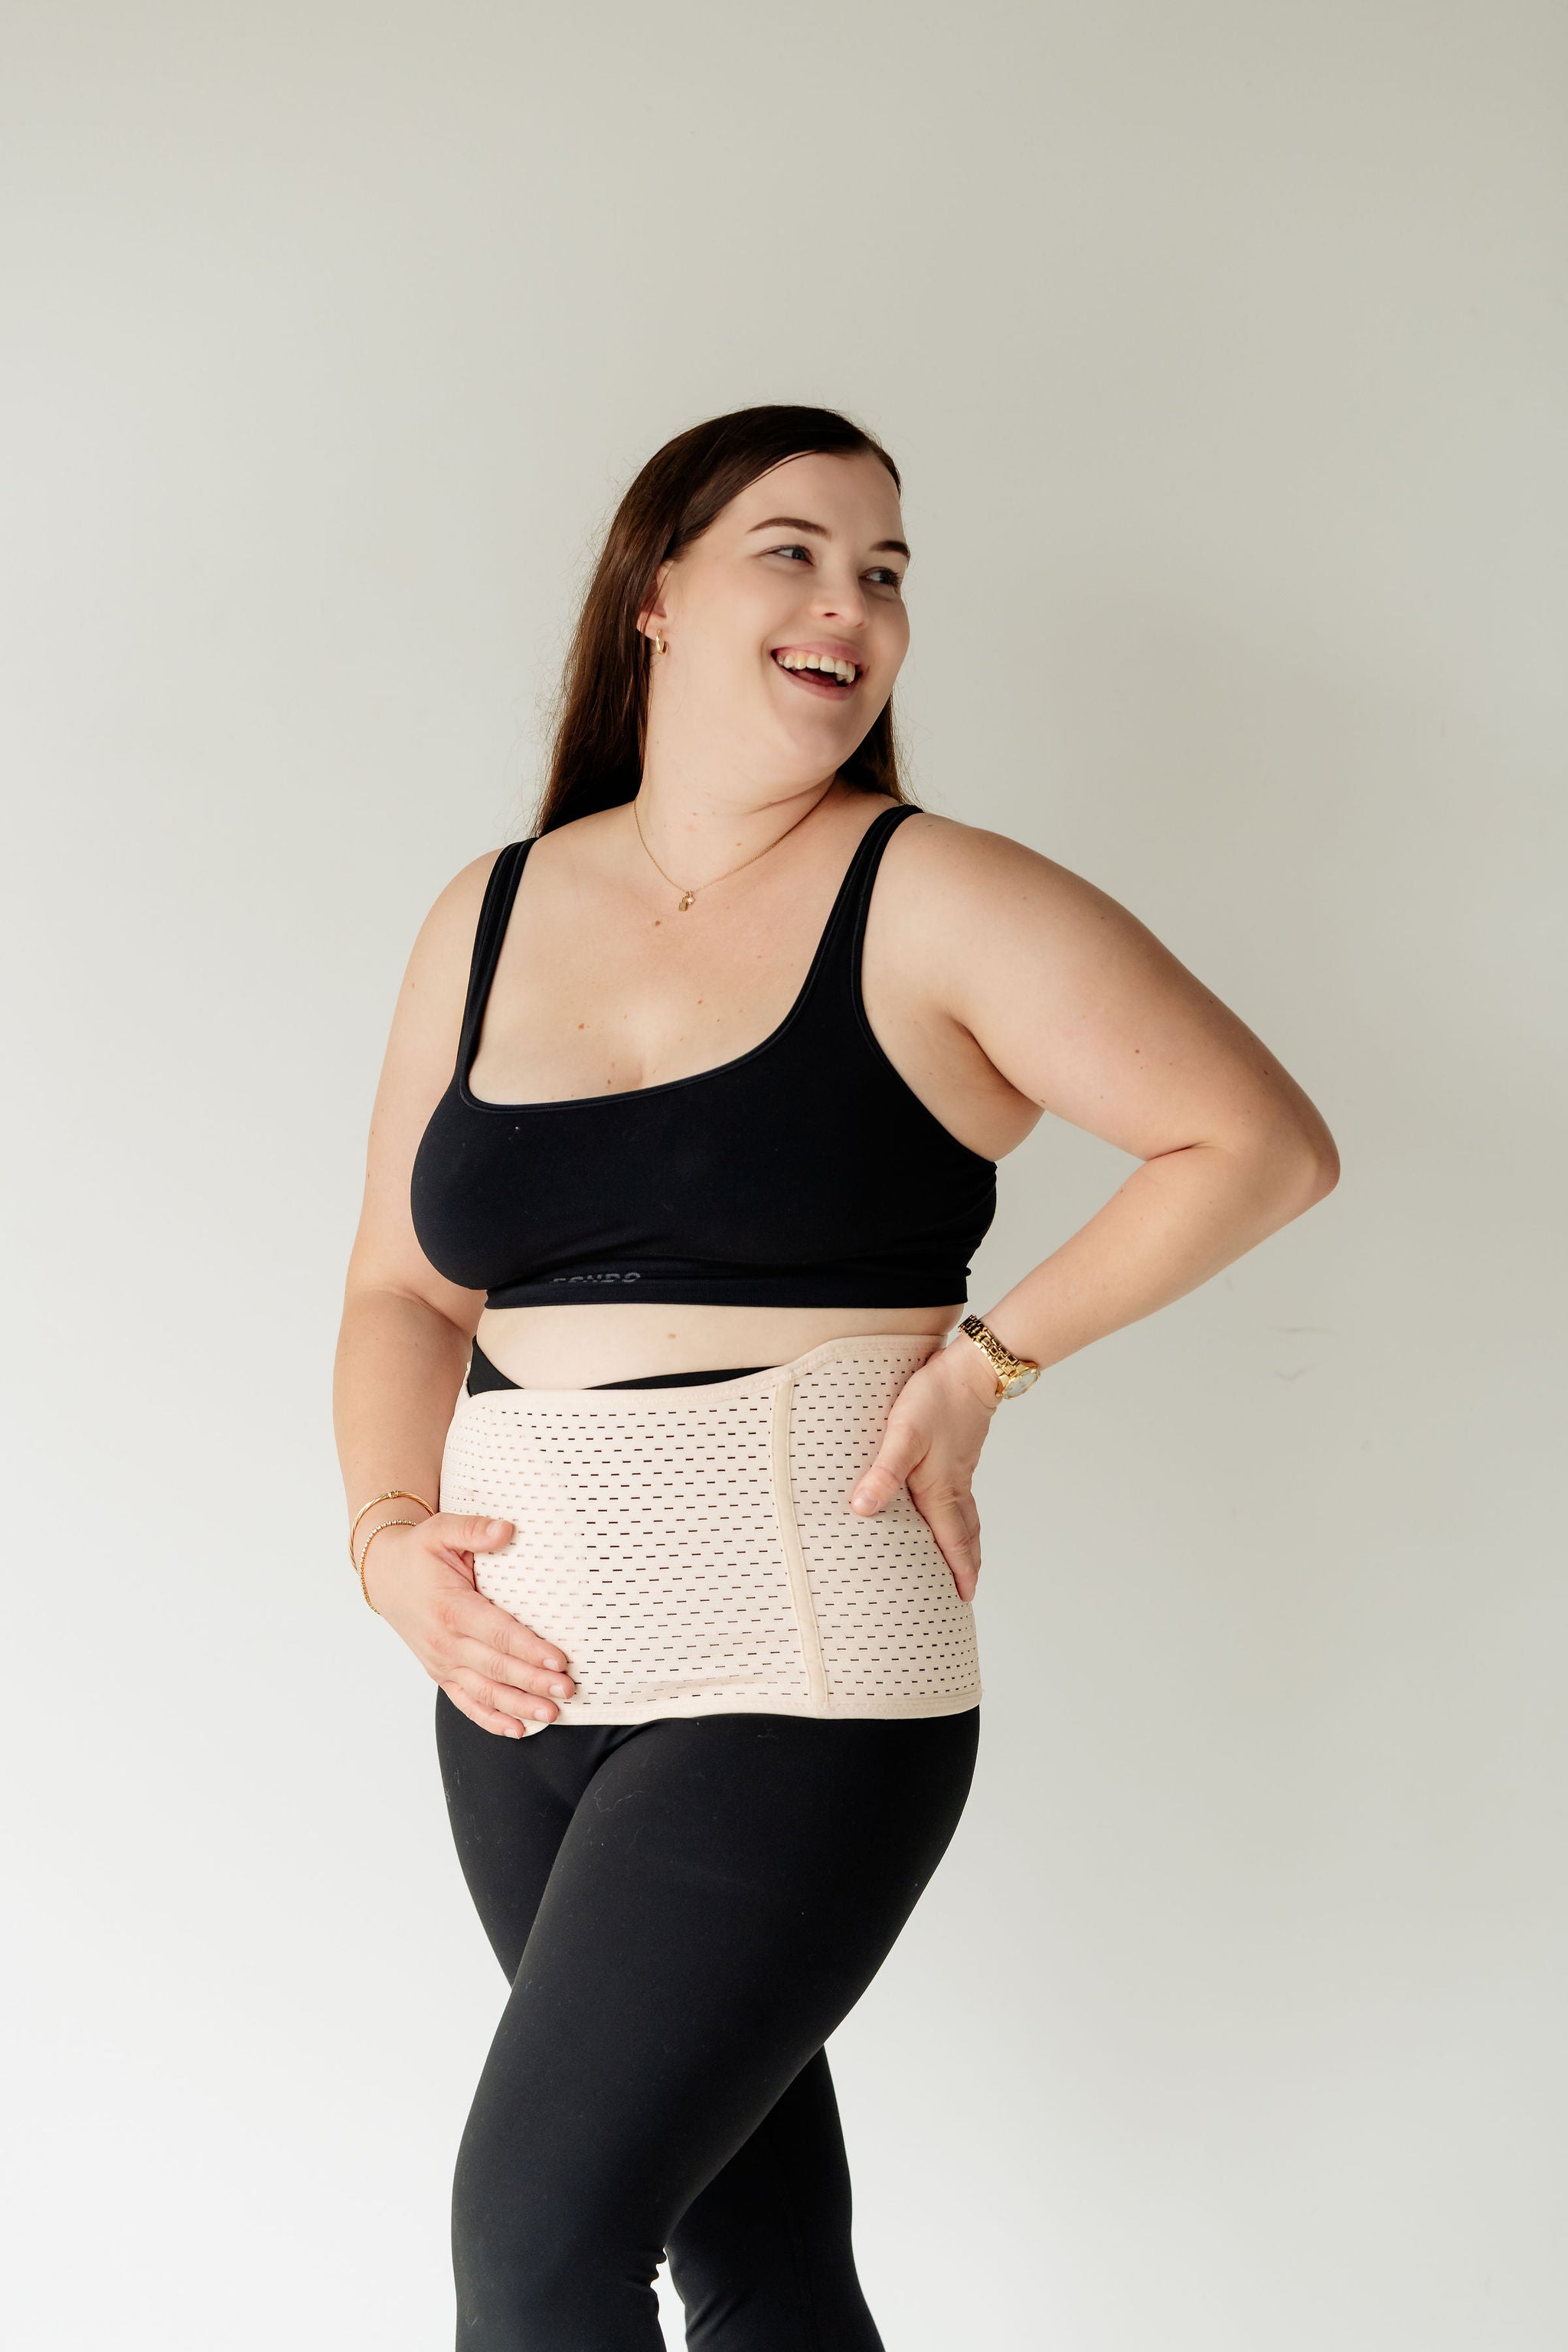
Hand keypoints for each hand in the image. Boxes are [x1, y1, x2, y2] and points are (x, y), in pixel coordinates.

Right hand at [362, 1512, 576, 1736]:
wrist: (384, 1576)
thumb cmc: (418, 1553)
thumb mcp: (441, 1530)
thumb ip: (474, 1529)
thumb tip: (507, 1529)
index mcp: (450, 1608)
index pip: (498, 1633)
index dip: (529, 1649)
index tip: (559, 1660)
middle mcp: (445, 1642)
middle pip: (496, 1667)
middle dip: (534, 1682)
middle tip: (568, 1690)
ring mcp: (441, 1662)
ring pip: (484, 1692)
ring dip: (519, 1706)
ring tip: (553, 1714)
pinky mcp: (440, 1674)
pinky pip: (466, 1703)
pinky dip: (491, 1719)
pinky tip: (518, 1729)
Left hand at [848, 1338, 999, 1602]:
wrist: (970, 1369)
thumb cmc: (935, 1399)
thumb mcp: (902, 1435)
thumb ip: (884, 1473)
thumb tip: (863, 1509)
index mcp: (941, 1489)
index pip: (952, 1540)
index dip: (959, 1569)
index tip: (965, 1596)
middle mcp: (954, 1485)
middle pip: (965, 1534)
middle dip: (967, 1563)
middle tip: (967, 1590)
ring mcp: (959, 1469)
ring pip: (966, 1515)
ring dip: (966, 1541)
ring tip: (964, 1558)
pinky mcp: (958, 1453)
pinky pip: (963, 1496)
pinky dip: (962, 1514)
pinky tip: (951, 1508)